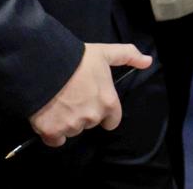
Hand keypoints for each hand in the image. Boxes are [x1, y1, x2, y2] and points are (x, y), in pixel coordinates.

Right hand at [29, 43, 151, 145]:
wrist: (44, 65)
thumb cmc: (77, 59)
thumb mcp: (105, 53)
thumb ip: (128, 55)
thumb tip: (148, 61)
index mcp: (108, 103)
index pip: (112, 121)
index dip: (104, 113)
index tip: (94, 103)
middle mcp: (92, 117)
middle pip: (90, 123)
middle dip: (83, 114)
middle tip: (72, 97)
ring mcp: (72, 126)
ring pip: (72, 130)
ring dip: (67, 122)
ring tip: (58, 103)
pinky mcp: (52, 132)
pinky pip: (55, 140)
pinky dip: (52, 132)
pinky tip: (48, 117)